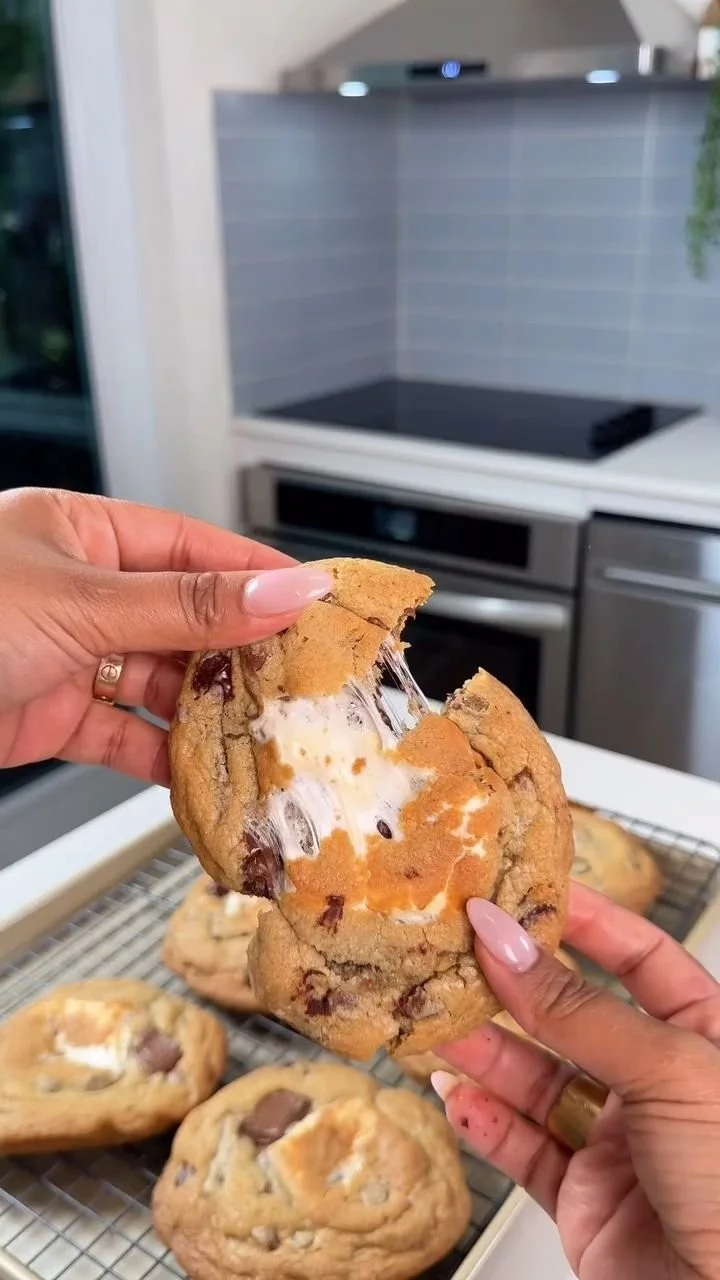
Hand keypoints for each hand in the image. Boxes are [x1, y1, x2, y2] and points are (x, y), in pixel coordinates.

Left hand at [0, 488, 331, 784]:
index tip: (317, 602)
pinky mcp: (48, 716)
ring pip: (157, 683)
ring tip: (264, 735)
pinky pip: (122, 734)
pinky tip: (201, 772)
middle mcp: (77, 591)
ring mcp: (63, 655)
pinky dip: (161, 758)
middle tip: (304, 682)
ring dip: (207, 713)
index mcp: (80, 532)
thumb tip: (284, 588)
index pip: (193, 546)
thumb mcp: (83, 601)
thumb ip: (189, 606)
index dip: (258, 573)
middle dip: (241, 654)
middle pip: (183, 620)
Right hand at [432, 884, 719, 1279]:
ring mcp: (620, 1142)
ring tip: (436, 1019)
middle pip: (573, 1016)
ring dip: (483, 1050)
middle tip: (459, 950)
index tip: (524, 892)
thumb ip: (577, 1008)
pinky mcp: (583, 1197)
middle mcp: (661, 1083)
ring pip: (536, 1079)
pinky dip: (482, 1120)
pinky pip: (521, 1147)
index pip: (640, 957)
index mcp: (707, 1037)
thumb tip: (507, 942)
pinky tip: (453, 1093)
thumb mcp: (666, 1071)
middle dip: (515, 986)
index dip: (584, 921)